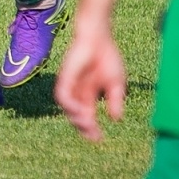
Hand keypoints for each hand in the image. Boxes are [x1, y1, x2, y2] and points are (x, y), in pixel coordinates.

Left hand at [55, 23, 126, 142]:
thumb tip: (116, 119)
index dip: (91, 128)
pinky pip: (62, 95)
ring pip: (68, 108)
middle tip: (92, 137)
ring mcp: (69, 85)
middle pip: (76, 115)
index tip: (98, 139)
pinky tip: (79, 111)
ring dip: (76, 118)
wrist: (99, 39)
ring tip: (87, 125)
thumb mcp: (115, 84)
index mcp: (89, 94)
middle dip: (83, 127)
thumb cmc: (107, 57)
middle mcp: (77, 92)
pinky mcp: (64, 77)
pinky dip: (69, 105)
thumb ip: (115, 100)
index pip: (87, 115)